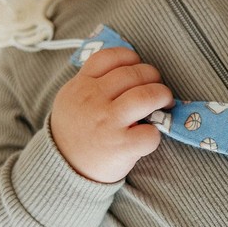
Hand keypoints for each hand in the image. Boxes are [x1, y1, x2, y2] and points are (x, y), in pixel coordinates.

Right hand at [51, 47, 174, 182]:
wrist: (63, 169)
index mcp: (81, 85)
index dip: (131, 58)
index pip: (109, 57)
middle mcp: (94, 100)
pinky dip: (156, 134)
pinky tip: (149, 136)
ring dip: (162, 96)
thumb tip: (129, 68)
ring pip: (147, 96)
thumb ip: (92, 82)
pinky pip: (151, 133)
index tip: (138, 67)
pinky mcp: (122, 145)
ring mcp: (108, 122)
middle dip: (154, 77)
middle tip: (157, 89)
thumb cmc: (76, 132)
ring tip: (164, 103)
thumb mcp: (72, 99)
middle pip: (134, 74)